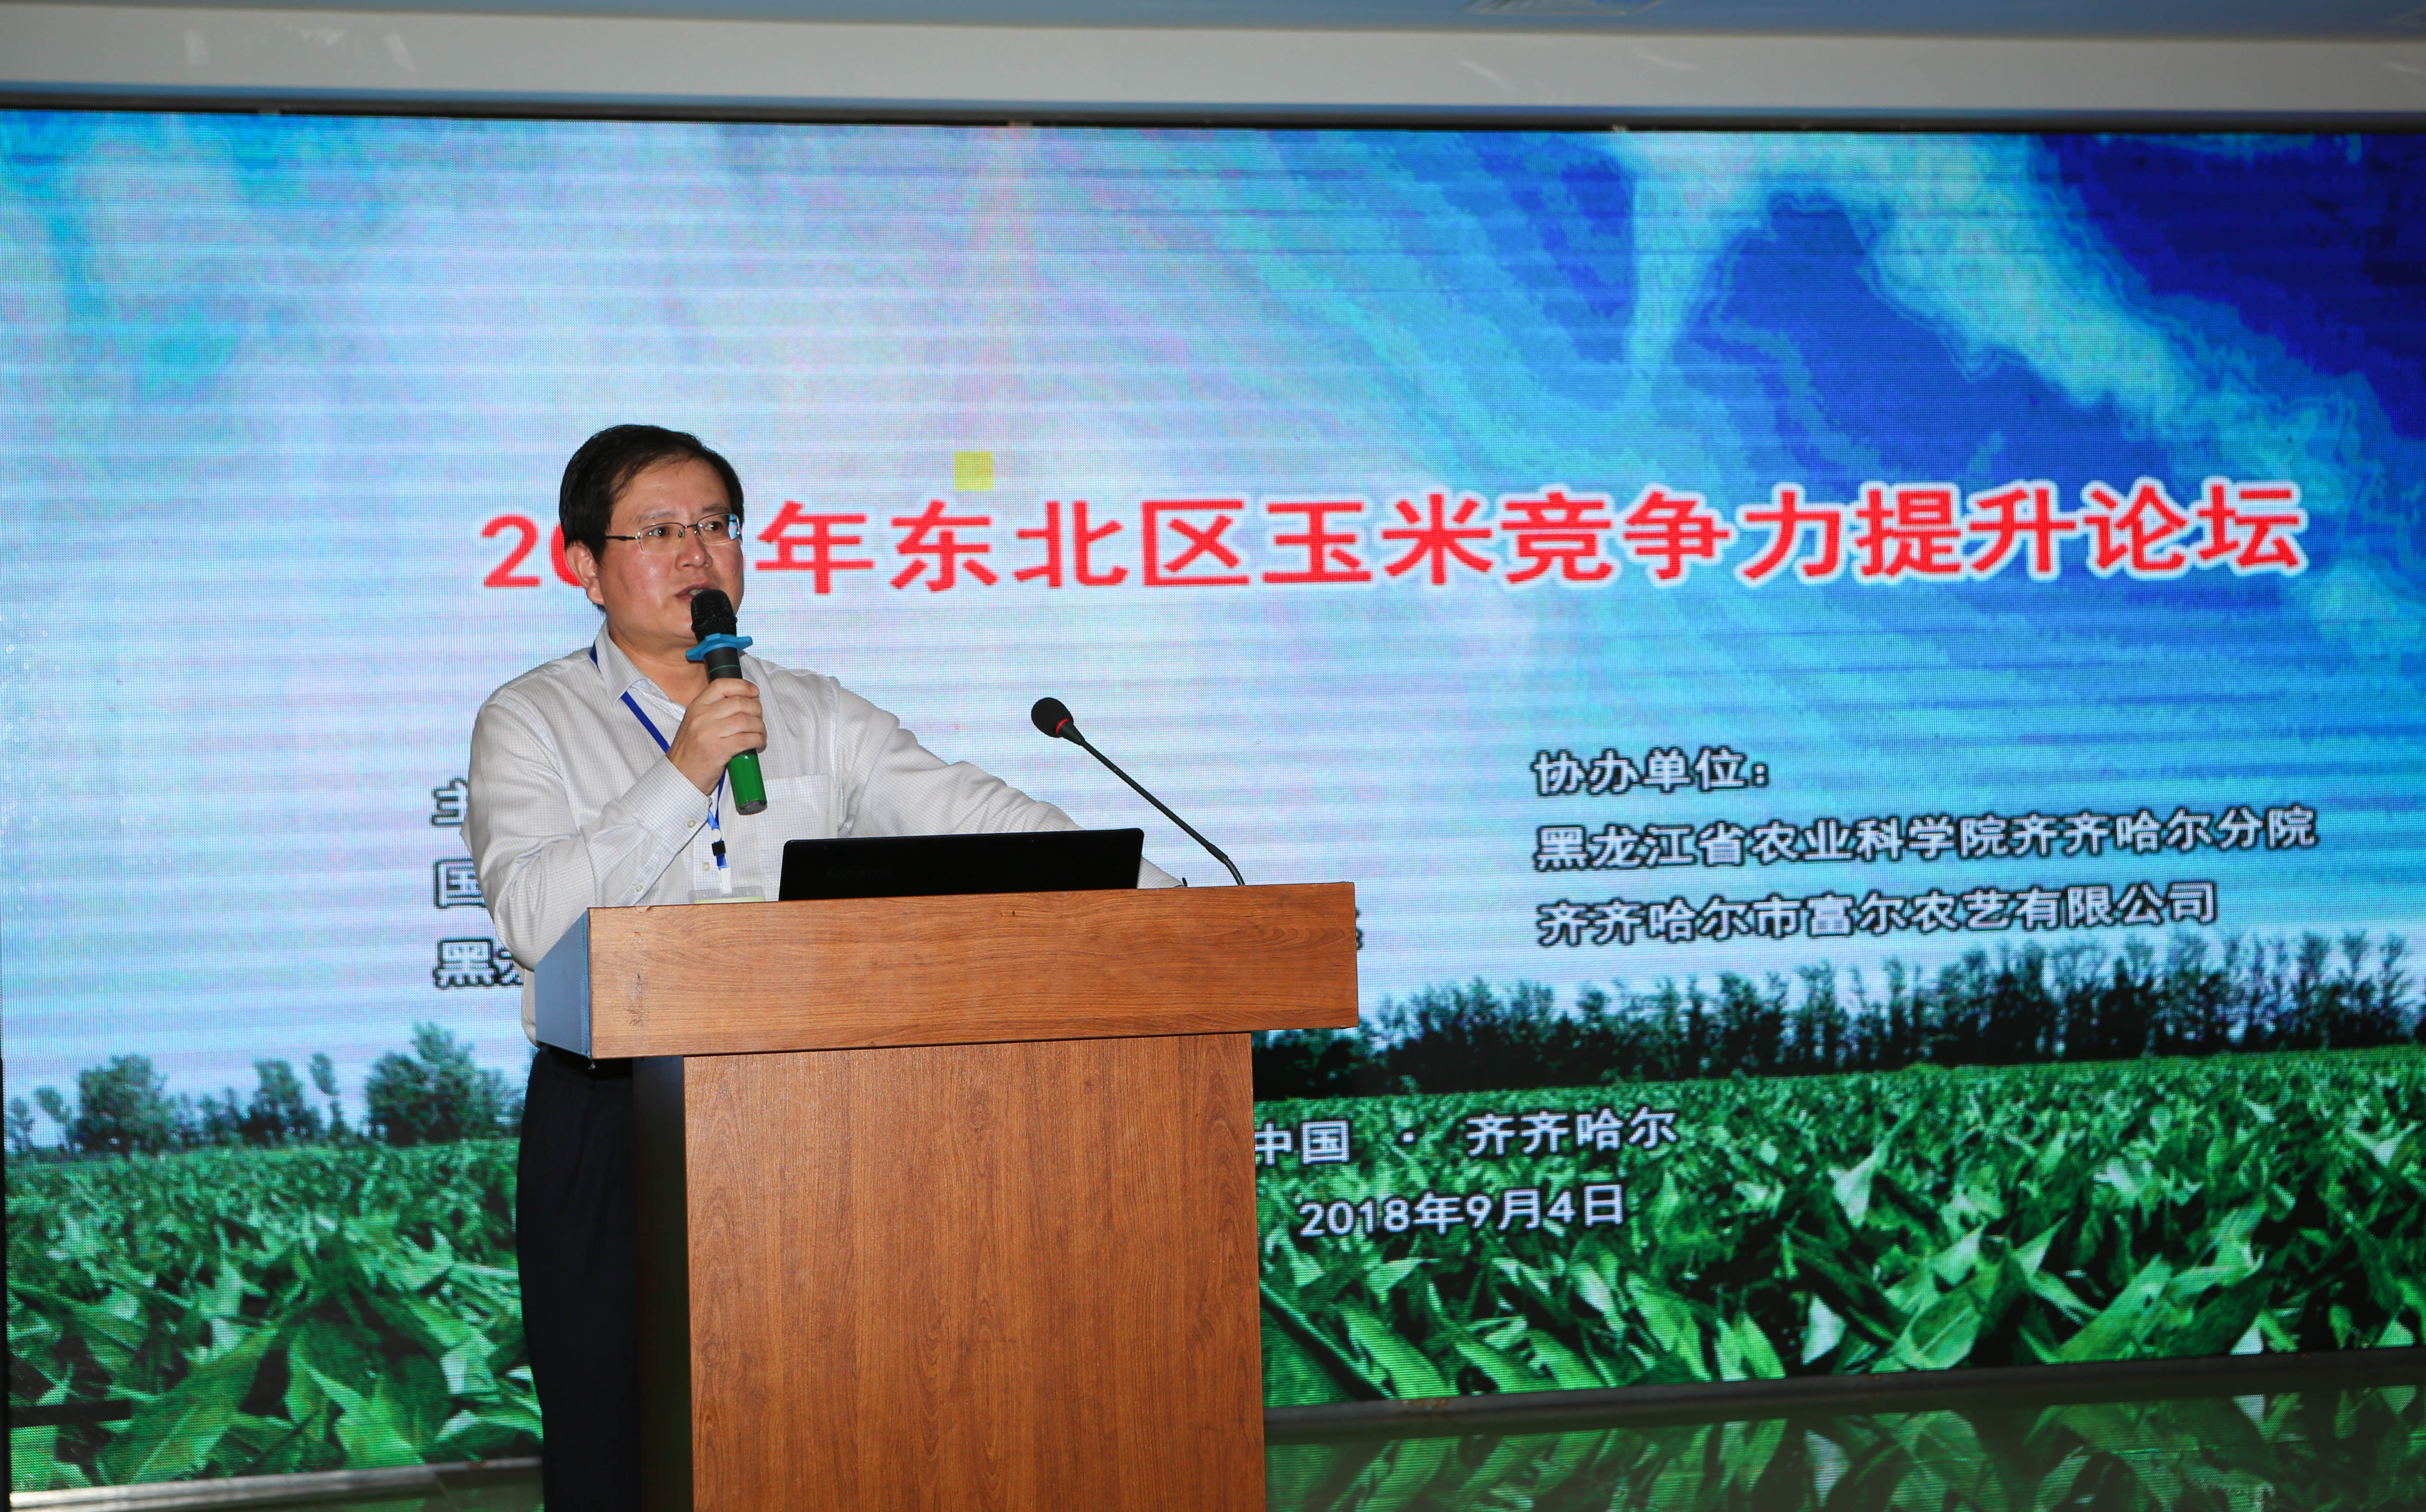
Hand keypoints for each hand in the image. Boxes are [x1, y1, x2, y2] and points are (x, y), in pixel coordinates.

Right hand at [665, 677, 764, 792]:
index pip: (722, 685)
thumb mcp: (695, 724)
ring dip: (759, 726)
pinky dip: (757, 739)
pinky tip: (758, 742)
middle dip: (756, 709)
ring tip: (760, 733)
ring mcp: (709, 734)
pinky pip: (746, 739)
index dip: (743, 686)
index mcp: (696, 707)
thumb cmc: (691, 751)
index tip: (754, 692)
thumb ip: (713, 711)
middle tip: (758, 718)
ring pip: (745, 720)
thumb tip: (743, 701)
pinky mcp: (718, 751)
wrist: (679, 776)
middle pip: (739, 702)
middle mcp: (701, 717)